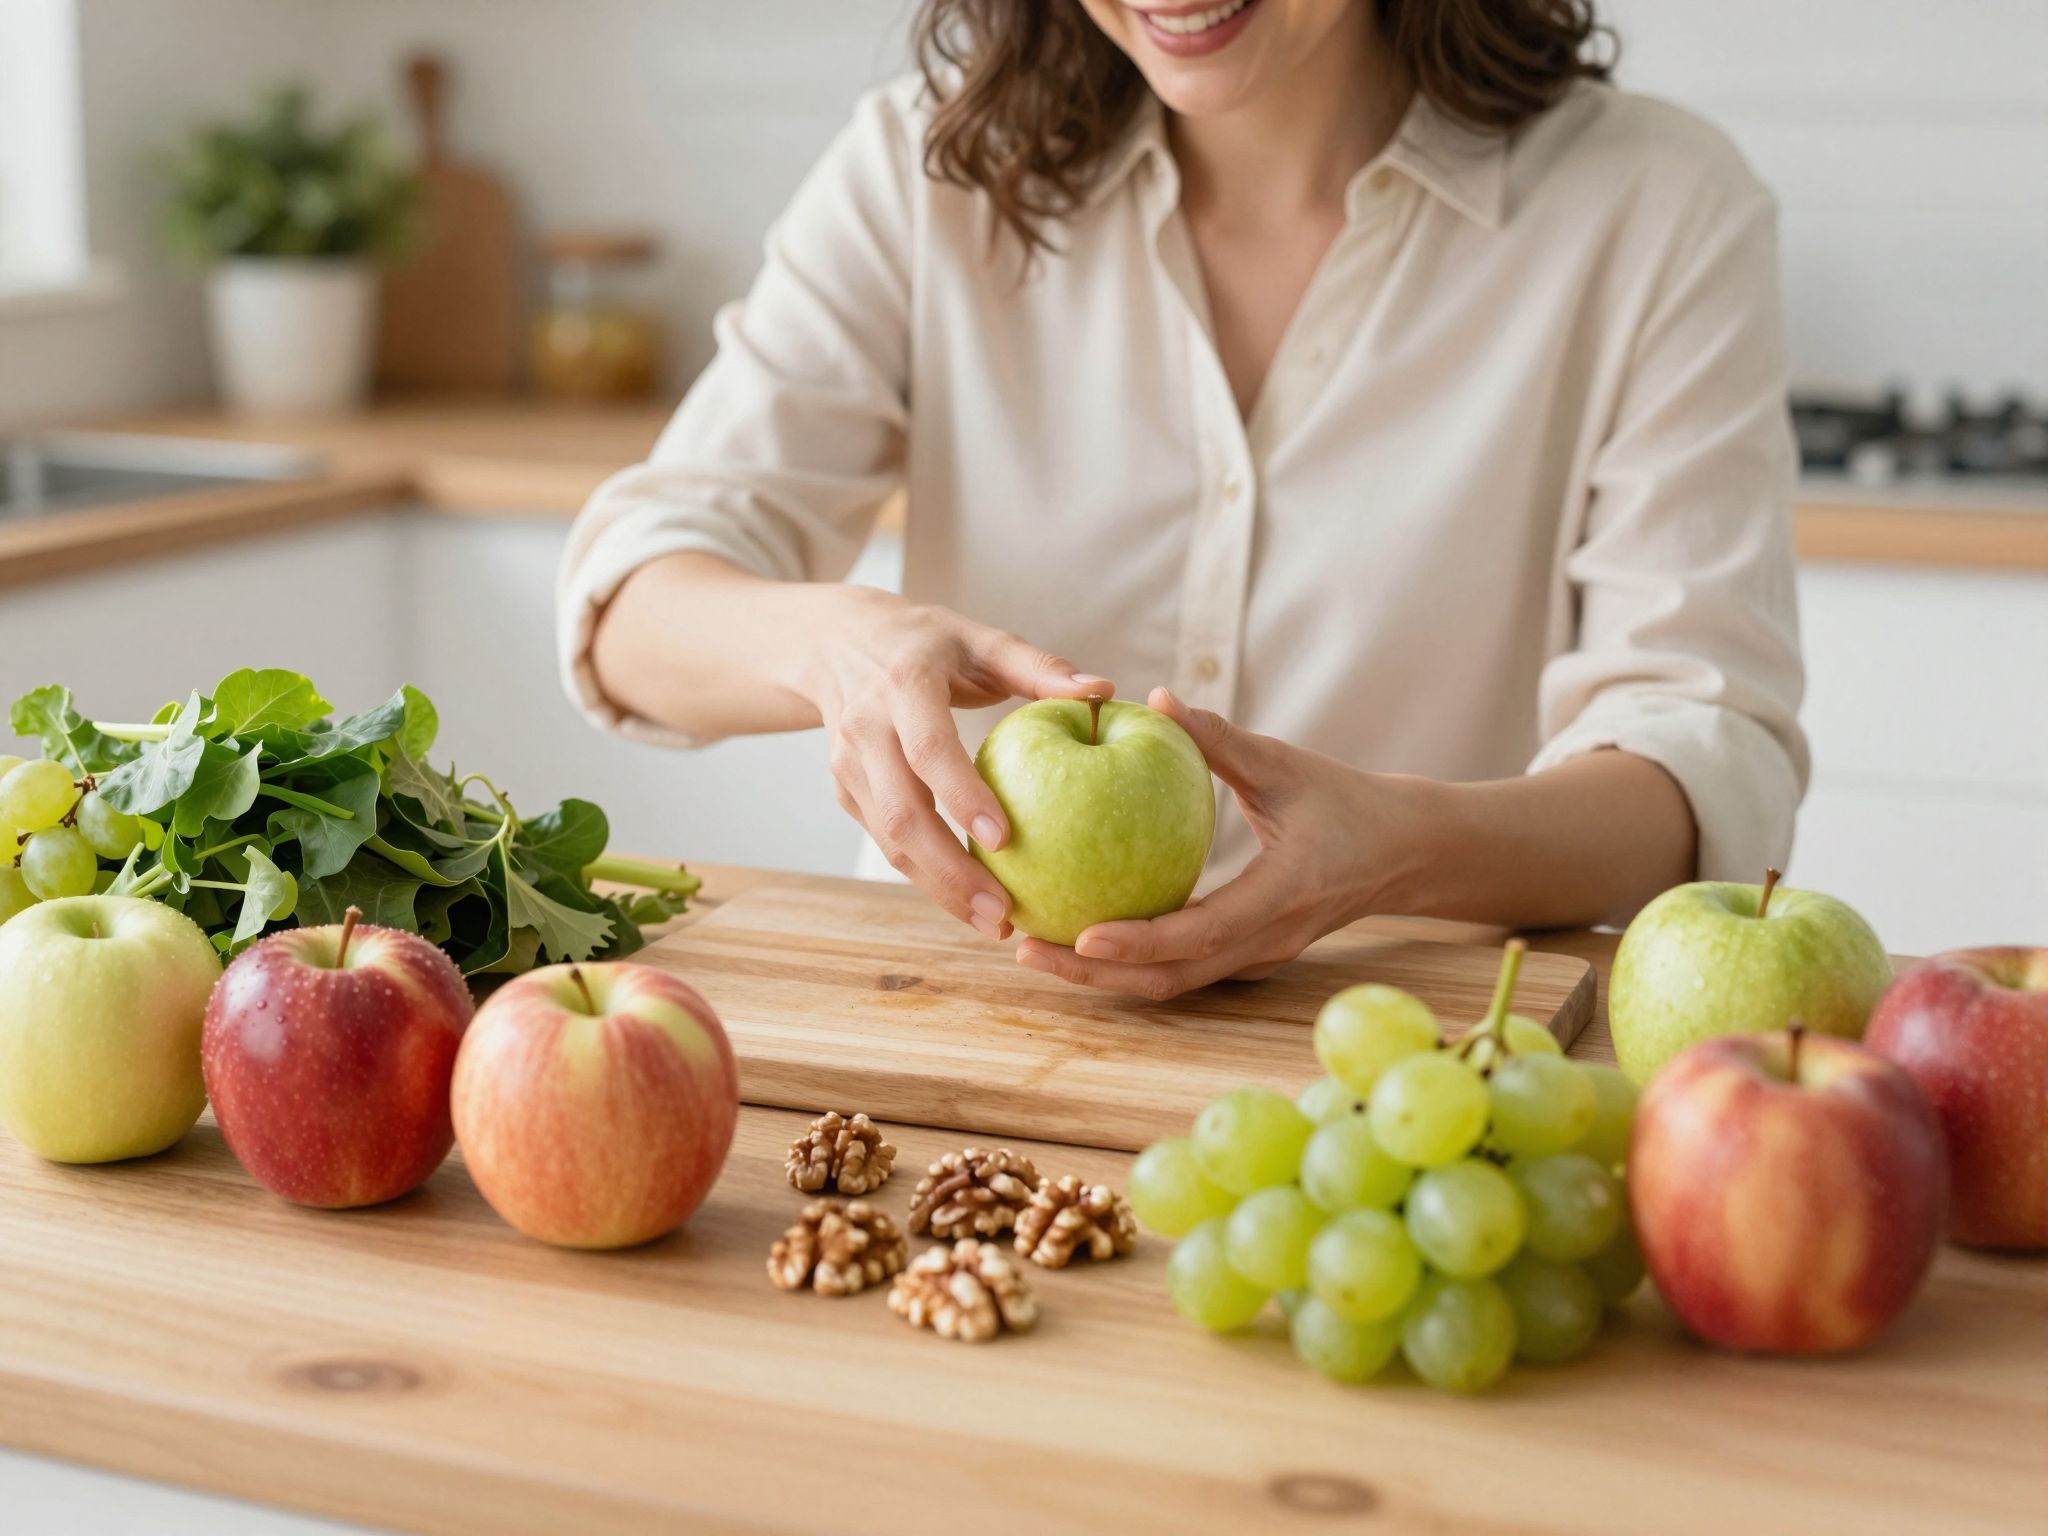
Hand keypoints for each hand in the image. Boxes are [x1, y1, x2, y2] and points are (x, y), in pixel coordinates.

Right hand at [802, 587, 1112, 939]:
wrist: (836, 643)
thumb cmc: (927, 642)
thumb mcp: (979, 639)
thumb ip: (1038, 666)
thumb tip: (1102, 690)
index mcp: (903, 687)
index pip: (929, 750)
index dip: (961, 796)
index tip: (1004, 839)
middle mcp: (865, 730)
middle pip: (902, 815)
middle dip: (950, 872)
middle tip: (1003, 914)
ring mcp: (848, 767)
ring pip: (889, 841)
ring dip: (939, 889)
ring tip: (994, 924)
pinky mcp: (845, 793)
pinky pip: (886, 844)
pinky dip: (926, 878)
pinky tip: (970, 903)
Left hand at [1015, 688, 1396, 999]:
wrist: (1404, 853)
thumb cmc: (1346, 800)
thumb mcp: (1286, 762)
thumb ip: (1220, 736)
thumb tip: (1153, 697)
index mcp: (1282, 894)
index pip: (1202, 932)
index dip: (1139, 941)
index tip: (1081, 933)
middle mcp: (1266, 940)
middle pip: (1171, 978)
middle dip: (1094, 975)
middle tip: (1024, 949)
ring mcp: (1257, 957)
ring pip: (1172, 984)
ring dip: (1104, 977)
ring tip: (1034, 950)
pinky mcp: (1247, 956)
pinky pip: (1181, 970)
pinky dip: (1129, 964)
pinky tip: (1077, 938)